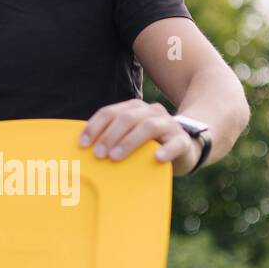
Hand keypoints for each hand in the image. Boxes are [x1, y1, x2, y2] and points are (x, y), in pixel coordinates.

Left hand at [77, 99, 202, 175]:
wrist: (186, 148)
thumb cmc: (149, 145)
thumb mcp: (129, 138)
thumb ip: (112, 139)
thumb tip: (82, 151)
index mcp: (134, 109)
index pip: (110, 112)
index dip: (94, 126)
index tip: (83, 144)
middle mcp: (151, 112)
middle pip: (127, 118)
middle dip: (109, 136)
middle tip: (98, 154)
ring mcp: (168, 124)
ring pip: (148, 126)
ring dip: (129, 142)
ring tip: (116, 157)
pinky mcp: (183, 140)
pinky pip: (176, 143)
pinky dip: (166, 150)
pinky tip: (158, 158)